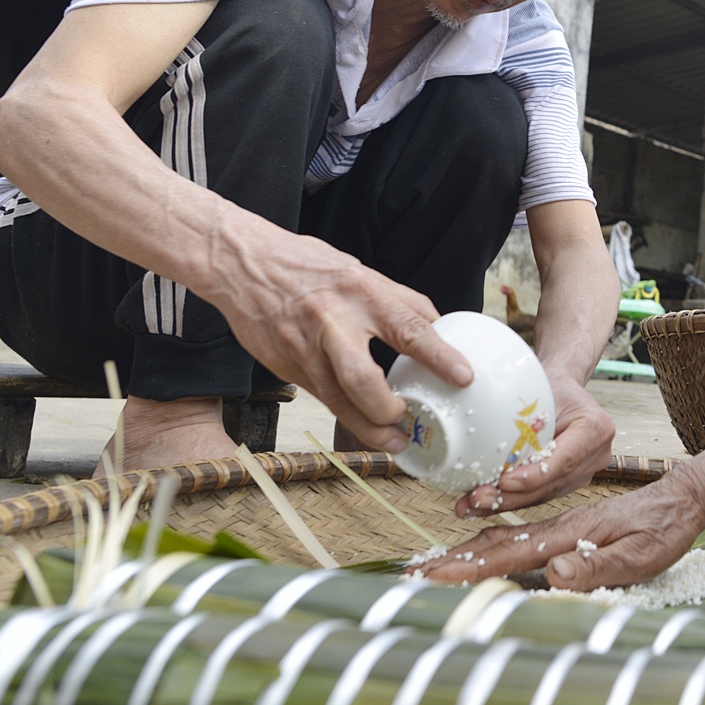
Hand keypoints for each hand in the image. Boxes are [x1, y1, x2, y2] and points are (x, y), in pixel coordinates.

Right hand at [202, 220, 473, 453]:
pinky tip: (360, 422)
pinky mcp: (285, 366)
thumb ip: (398, 300)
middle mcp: (333, 321)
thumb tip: (437, 326)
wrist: (242, 264)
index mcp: (361, 291)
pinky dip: (344, 414)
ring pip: (338, 400)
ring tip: (391, 440)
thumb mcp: (359, 270)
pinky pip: (321, 398)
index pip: (408, 327)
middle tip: (408, 419)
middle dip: (388, 409)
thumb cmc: (306, 265)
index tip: (463, 377)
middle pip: (363, 379)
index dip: (438, 356)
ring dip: (367, 427)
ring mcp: (304, 348)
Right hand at [419, 471, 704, 589]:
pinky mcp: (567, 532)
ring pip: (503, 540)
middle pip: (494, 544)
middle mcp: (557, 529)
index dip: (469, 570)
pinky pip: (519, 540)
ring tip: (430, 569)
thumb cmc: (664, 529)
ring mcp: (560, 528)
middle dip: (451, 562)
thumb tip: (555, 575)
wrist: (681, 497)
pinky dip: (490, 548)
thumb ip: (598, 566)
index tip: (431, 580)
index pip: (510, 554)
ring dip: (465, 554)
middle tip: (410, 577)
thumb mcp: (640, 554)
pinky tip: (479, 556)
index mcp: (569, 535)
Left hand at [453, 377, 614, 516]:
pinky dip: (509, 500)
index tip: (505, 482)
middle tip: (478, 498)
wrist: (560, 389)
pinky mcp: (567, 482)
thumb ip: (523, 420)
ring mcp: (584, 472)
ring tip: (472, 504)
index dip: (535, 476)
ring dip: (506, 502)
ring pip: (542, 495)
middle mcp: (596, 455)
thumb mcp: (538, 391)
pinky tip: (481, 505)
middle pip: (551, 484)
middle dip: (513, 496)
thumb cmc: (549, 385)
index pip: (565, 459)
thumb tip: (485, 442)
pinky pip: (538, 495)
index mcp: (596, 428)